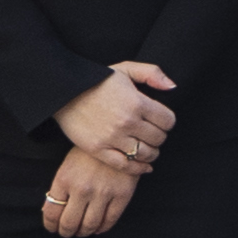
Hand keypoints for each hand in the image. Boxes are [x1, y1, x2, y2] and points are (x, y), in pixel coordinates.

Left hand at [40, 145, 143, 237]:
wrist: (118, 138)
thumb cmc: (88, 152)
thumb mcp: (67, 165)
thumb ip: (59, 189)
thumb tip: (49, 212)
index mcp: (64, 179)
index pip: (51, 213)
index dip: (50, 225)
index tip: (52, 228)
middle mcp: (82, 189)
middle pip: (69, 223)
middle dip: (65, 232)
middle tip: (67, 232)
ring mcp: (103, 193)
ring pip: (89, 225)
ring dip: (83, 232)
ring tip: (81, 231)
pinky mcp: (122, 195)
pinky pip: (110, 221)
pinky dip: (102, 228)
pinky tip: (98, 227)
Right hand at [53, 62, 179, 170]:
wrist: (64, 92)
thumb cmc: (97, 80)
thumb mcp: (125, 69)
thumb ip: (152, 73)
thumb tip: (173, 87)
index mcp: (137, 102)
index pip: (168, 121)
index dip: (167, 122)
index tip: (161, 121)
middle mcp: (127, 122)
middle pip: (159, 138)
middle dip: (159, 137)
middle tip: (152, 134)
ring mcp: (113, 137)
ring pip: (145, 154)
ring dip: (151, 153)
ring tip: (147, 148)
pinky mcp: (99, 150)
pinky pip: (126, 166)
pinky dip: (138, 168)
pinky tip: (142, 165)